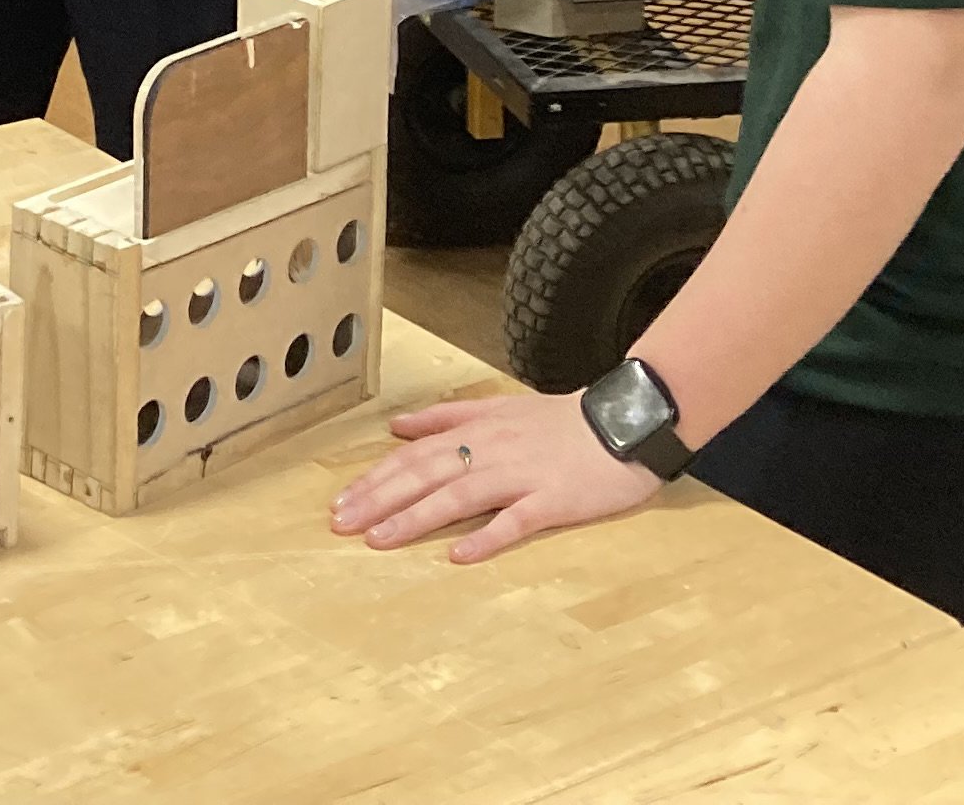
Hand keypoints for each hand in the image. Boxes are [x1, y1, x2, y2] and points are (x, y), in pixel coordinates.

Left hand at [329, 391, 660, 565]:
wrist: (623, 422)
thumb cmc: (560, 421)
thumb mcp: (498, 408)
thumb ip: (446, 417)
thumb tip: (396, 427)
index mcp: (476, 431)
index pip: (413, 456)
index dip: (374, 479)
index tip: (340, 502)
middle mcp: (490, 451)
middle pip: (425, 474)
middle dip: (378, 499)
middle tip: (341, 524)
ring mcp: (521, 476)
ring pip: (458, 496)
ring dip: (415, 518)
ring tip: (379, 539)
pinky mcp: (553, 501)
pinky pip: (515, 521)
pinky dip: (486, 537)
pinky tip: (458, 556)